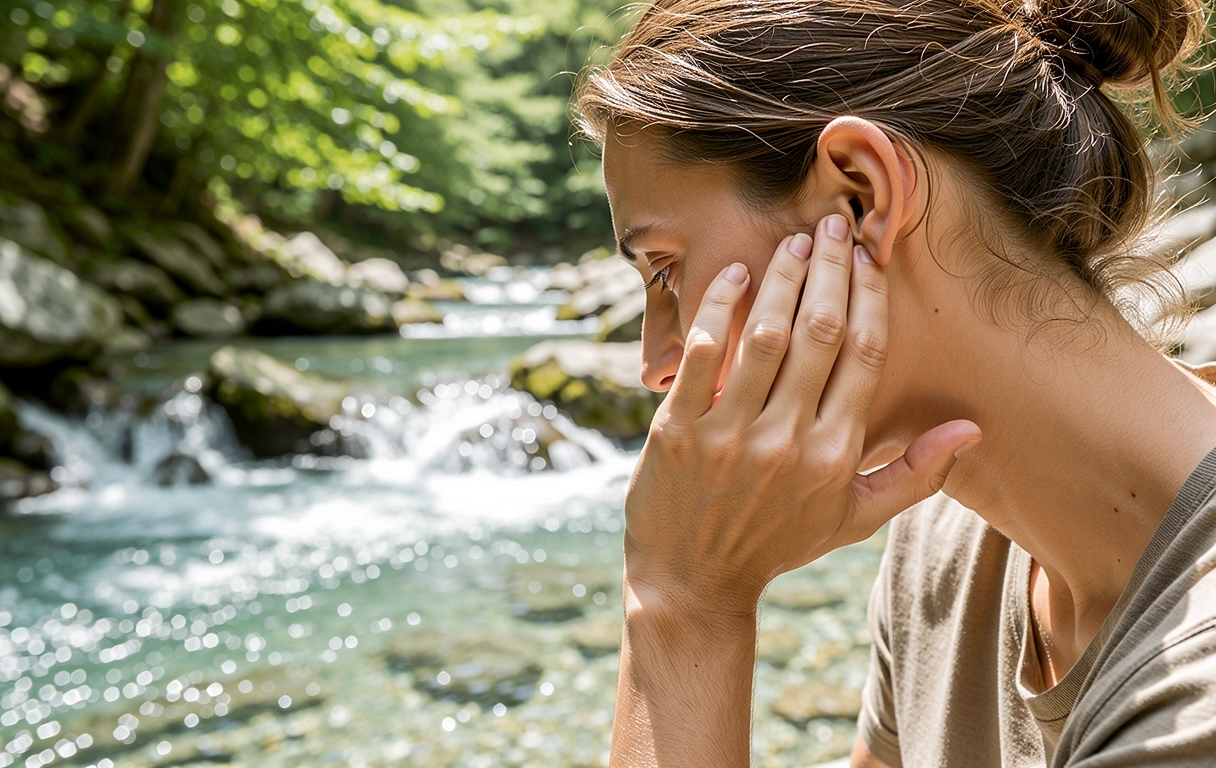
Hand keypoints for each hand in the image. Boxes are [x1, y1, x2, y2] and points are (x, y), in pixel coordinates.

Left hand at [622, 214, 980, 618]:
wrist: (692, 581)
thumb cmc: (776, 543)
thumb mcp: (853, 518)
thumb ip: (914, 473)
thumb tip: (972, 428)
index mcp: (836, 455)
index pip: (864, 355)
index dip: (870, 297)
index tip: (867, 258)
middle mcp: (788, 439)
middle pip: (820, 331)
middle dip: (829, 268)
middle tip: (830, 224)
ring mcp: (731, 433)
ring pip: (765, 334)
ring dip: (781, 277)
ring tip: (791, 241)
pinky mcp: (679, 430)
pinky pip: (704, 354)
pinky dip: (720, 309)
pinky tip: (734, 275)